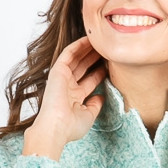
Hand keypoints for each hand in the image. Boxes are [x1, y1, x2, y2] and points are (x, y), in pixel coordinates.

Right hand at [23, 36, 107, 160]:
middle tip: (106, 49)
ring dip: (87, 49)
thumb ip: (95, 105)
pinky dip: (78, 46)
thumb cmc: (70, 127)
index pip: (89, 81)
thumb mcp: (89, 116)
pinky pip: (69, 54)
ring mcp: (62, 78)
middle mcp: (67, 86)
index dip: (99, 72)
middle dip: (94, 58)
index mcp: (74, 98)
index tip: (111, 66)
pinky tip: (88, 39)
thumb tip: (101, 97)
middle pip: (83, 67)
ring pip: (76, 58)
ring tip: (99, 40)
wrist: (56, 127)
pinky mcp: (57, 71)